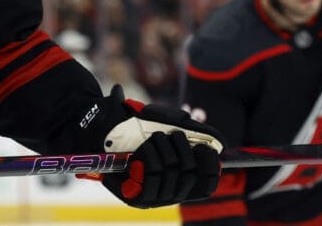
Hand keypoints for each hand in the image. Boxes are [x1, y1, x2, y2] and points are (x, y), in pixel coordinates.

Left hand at [100, 85, 221, 207]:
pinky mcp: (134, 198)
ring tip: (148, 140)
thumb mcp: (167, 122)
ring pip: (170, 175)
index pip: (208, 184)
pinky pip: (149, 183)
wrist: (101, 127)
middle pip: (190, 175)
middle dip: (180, 149)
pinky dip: (146, 161)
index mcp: (181, 178)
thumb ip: (194, 130)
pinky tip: (137, 154)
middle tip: (166, 135)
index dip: (210, 168)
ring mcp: (152, 197)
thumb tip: (221, 143)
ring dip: (160, 150)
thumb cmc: (134, 125)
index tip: (206, 149)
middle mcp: (170, 191)